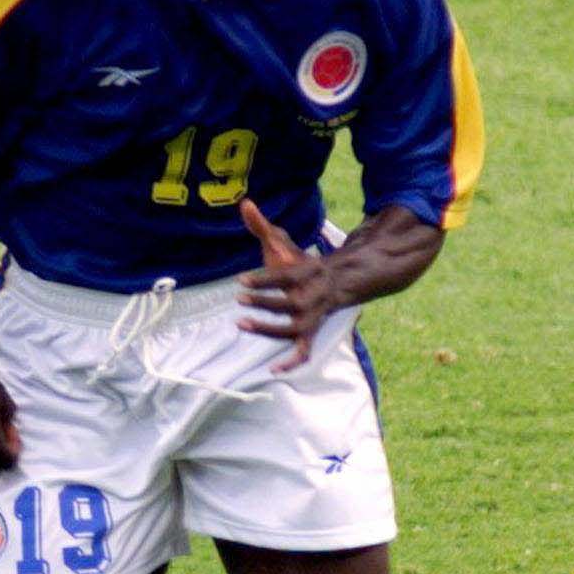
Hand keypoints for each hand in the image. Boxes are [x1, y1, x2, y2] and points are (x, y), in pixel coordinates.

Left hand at [236, 199, 334, 373]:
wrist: (334, 282)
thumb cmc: (301, 263)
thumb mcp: (283, 242)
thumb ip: (261, 225)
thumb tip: (244, 203)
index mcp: (305, 272)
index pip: (284, 276)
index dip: (264, 279)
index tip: (240, 280)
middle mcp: (311, 296)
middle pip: (289, 303)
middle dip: (264, 302)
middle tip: (239, 298)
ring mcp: (312, 316)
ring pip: (293, 328)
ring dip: (268, 328)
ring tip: (241, 323)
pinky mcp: (310, 330)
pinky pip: (304, 350)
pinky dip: (292, 361)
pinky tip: (273, 371)